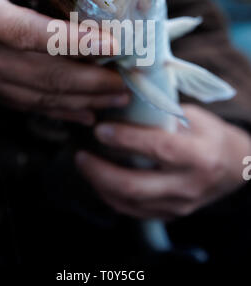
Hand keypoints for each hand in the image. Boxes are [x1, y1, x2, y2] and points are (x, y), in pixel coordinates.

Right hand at [0, 0, 127, 124]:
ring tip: (116, 99)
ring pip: (44, 97)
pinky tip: (85, 115)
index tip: (113, 44)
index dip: (75, 41)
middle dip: (93, 83)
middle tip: (125, 82)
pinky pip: (31, 107)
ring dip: (84, 101)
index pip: (34, 34)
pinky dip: (62, 113)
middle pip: (48, 75)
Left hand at [76, 104, 250, 218]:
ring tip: (84, 164)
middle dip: (100, 171)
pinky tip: (99, 179)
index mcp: (199, 156)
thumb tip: (125, 101)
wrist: (235, 169)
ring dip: (100, 184)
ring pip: (129, 203)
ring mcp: (179, 205)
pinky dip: (110, 195)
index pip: (158, 148)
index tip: (101, 129)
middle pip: (135, 186)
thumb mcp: (195, 117)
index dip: (126, 139)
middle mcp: (189, 185)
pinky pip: (132, 211)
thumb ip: (163, 114)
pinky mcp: (170, 215)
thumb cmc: (212, 136)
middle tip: (81, 155)